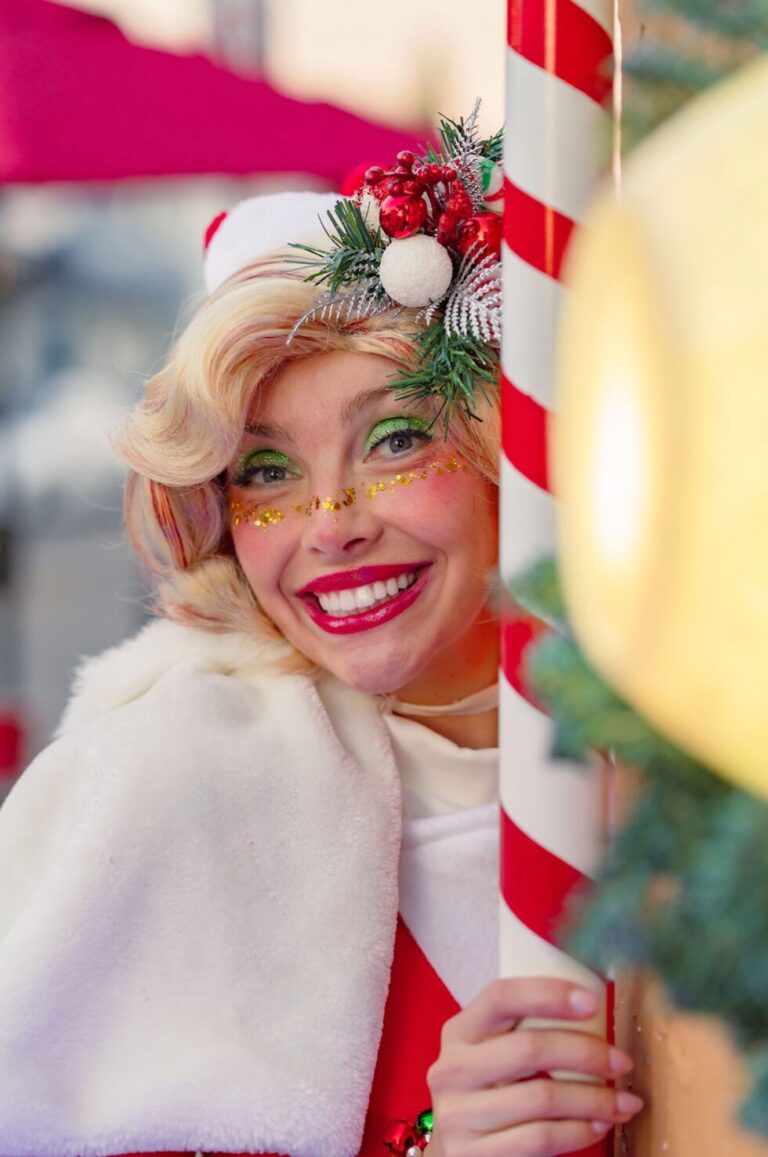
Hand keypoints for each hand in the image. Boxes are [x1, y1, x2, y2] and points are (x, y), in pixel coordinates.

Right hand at [425, 976, 642, 1156]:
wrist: (452, 1152)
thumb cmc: (488, 1092)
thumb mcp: (490, 1054)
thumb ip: (523, 1033)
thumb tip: (593, 1012)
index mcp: (459, 1031)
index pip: (501, 997)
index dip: (548, 993)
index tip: (592, 1002)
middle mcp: (453, 1069)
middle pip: (529, 1048)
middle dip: (586, 1053)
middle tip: (622, 1062)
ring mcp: (459, 1115)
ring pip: (542, 1097)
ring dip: (594, 1099)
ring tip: (623, 1101)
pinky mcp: (473, 1154)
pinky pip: (540, 1138)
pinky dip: (578, 1131)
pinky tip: (598, 1125)